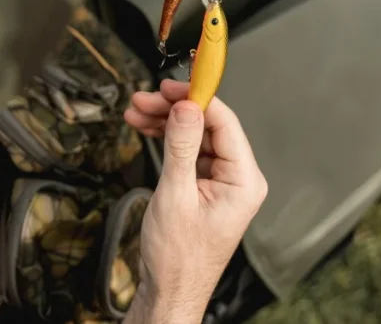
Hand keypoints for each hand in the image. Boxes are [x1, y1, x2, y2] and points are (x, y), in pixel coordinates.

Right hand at [122, 80, 267, 323]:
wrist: (168, 293)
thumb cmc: (178, 258)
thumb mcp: (175, 195)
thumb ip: (180, 147)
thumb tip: (185, 107)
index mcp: (245, 180)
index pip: (224, 123)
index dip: (196, 100)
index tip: (168, 87)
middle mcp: (239, 179)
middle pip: (208, 127)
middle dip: (174, 110)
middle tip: (144, 99)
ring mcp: (222, 183)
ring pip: (195, 137)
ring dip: (165, 123)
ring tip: (135, 111)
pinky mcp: (205, 188)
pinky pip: (188, 153)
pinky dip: (167, 140)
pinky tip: (144, 128)